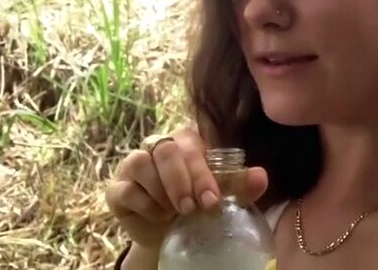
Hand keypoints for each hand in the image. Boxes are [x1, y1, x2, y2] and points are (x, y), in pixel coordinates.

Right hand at [103, 127, 268, 249]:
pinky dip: (145, 204)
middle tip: (191, 209)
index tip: (212, 201)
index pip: (193, 143)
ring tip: (175, 213)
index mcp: (187, 141)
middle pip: (166, 149)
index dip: (203, 171)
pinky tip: (158, 216)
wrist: (170, 236)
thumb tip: (260, 176)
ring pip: (141, 162)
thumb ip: (241, 185)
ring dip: (161, 191)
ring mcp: (134, 164)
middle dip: (182, 181)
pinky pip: (126, 188)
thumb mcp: (223, 197)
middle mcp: (159, 146)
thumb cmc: (198, 206)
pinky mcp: (117, 187)